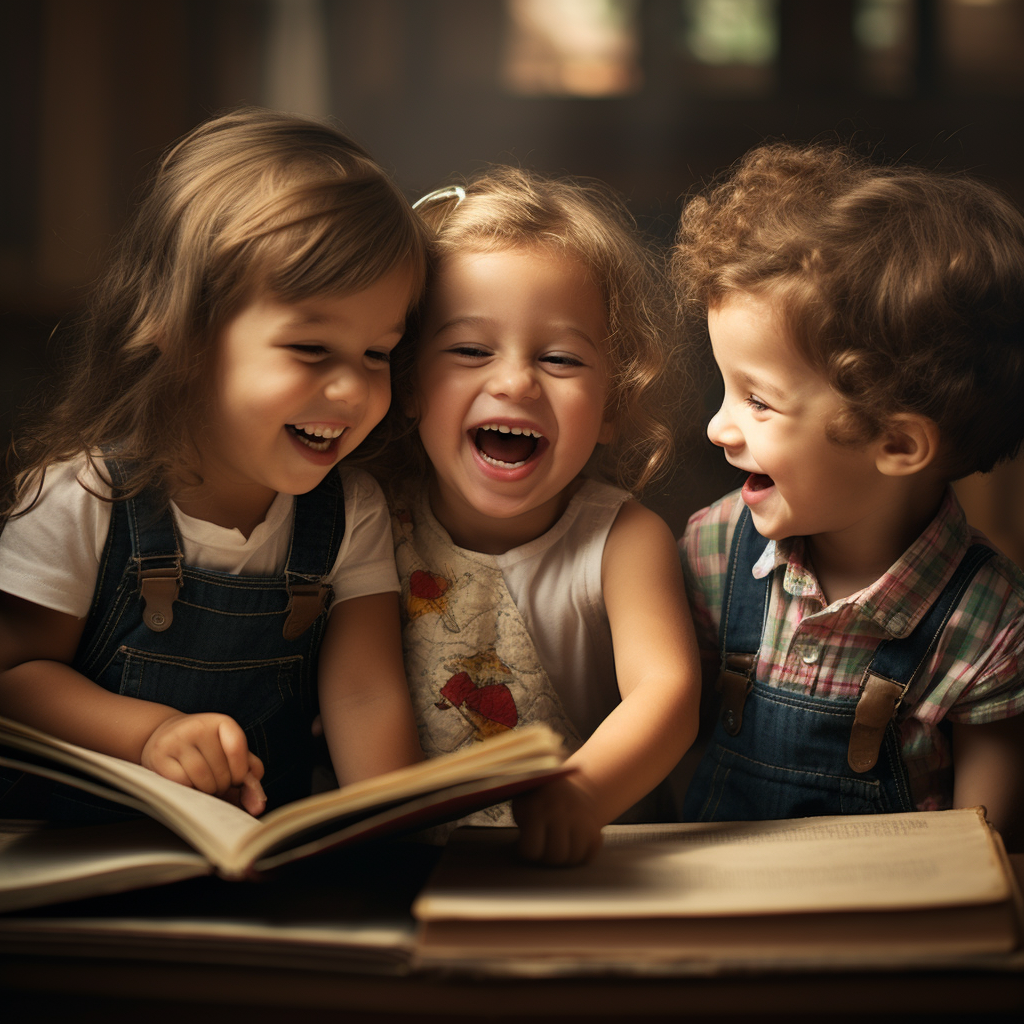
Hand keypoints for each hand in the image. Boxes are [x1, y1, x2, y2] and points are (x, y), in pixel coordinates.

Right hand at [141, 713, 265, 815]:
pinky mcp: (158, 756)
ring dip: (208, 791)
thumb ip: (250, 778)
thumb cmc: (205, 751)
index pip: (237, 749)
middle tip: (217, 784)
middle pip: (221, 770)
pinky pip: (182, 784)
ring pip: (202, 779)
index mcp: (222, 722)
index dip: (240, 773)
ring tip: (205, 786)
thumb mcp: (231, 757)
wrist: (162, 737)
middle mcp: (198, 726)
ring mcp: (176, 740)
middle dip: (224, 786)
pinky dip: (189, 791)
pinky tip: (188, 784)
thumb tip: (258, 806)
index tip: (236, 779)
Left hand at [511, 775, 603, 865]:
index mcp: (537, 808)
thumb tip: (511, 842)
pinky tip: (572, 846)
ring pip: (573, 857)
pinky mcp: (595, 826)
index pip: (531, 849)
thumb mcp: (521, 803)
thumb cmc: (536, 798)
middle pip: (555, 856)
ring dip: (563, 858)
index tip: (525, 845)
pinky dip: (582, 855)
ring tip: (555, 848)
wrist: (565, 781)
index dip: (525, 851)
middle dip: (545, 857)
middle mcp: (561, 813)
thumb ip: (521, 821)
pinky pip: (590, 853)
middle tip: (541, 848)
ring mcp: (581, 818)